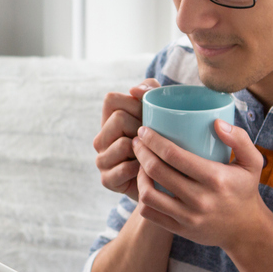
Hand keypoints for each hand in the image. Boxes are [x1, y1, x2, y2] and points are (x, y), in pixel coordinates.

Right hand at [94, 79, 159, 200]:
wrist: (172, 181)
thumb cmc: (166, 141)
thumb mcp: (162, 111)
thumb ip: (151, 90)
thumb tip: (134, 90)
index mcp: (109, 120)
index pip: (111, 99)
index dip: (133, 104)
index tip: (148, 115)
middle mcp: (101, 139)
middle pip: (118, 119)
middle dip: (141, 127)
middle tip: (153, 140)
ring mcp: (102, 160)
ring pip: (123, 144)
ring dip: (144, 150)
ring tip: (151, 156)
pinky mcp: (107, 180)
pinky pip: (125, 168)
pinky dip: (141, 170)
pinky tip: (147, 172)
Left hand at [131, 119, 270, 251]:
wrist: (246, 230)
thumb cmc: (245, 190)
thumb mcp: (252, 162)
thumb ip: (239, 139)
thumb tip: (216, 122)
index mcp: (215, 178)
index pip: (174, 155)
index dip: (153, 140)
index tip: (144, 131)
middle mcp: (200, 198)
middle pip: (157, 171)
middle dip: (141, 152)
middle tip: (137, 142)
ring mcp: (188, 217)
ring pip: (148, 194)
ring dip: (139, 175)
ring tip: (139, 164)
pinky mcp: (180, 229)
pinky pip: (150, 213)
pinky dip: (142, 197)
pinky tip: (145, 185)